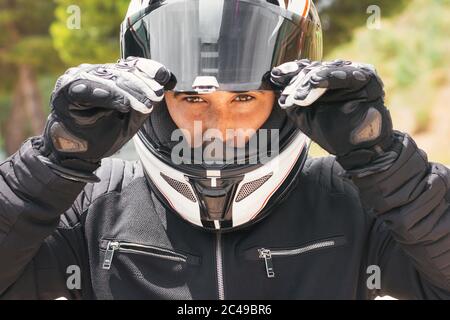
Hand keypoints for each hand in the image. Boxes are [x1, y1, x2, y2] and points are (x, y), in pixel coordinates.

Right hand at [37, 57, 171, 181]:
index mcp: (110, 75)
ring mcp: (78, 79)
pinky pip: (87, 90)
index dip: (149, 69)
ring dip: (129, 93)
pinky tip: (121, 103)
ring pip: (108, 80)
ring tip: (144, 105)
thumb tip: (167, 80)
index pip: (131, 65)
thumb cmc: (104, 133)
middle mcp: (94, 73)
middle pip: (122, 72)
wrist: (78, 154)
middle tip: (157, 95)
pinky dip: (106, 96)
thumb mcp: (132, 118)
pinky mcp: (66, 92)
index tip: (166, 77)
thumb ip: (146, 100)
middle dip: (142, 85)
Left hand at [270, 59, 394, 170]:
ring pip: (329, 70)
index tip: (275, 76)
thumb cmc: (329, 130)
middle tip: (289, 94)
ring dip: (312, 80)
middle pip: (315, 69)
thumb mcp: (303, 114)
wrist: (354, 149)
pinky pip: (349, 75)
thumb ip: (291, 98)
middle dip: (299, 81)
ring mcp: (353, 74)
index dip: (289, 72)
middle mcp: (337, 73)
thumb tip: (277, 82)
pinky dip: (332, 77)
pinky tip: (316, 81)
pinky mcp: (368, 79)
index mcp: (322, 79)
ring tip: (301, 92)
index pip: (304, 70)